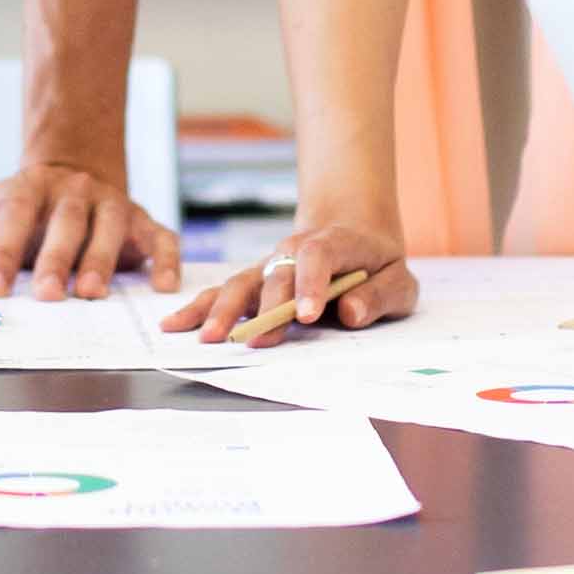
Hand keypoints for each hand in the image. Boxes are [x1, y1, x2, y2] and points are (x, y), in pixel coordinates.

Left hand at [0, 160, 182, 300]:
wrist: (69, 174)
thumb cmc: (11, 210)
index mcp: (29, 188)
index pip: (14, 215)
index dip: (2, 251)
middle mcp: (74, 192)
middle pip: (65, 221)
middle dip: (55, 258)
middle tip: (46, 295)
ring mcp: (112, 205)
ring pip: (110, 227)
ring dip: (102, 259)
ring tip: (92, 293)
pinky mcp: (143, 223)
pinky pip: (160, 238)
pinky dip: (165, 259)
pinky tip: (162, 285)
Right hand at [164, 215, 415, 344]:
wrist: (353, 234)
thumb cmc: (377, 265)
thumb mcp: (399, 280)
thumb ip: (379, 296)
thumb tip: (349, 312)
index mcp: (334, 245)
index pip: (318, 257)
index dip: (311, 285)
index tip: (307, 316)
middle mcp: (294, 252)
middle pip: (274, 273)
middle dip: (263, 308)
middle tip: (252, 340)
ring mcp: (269, 267)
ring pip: (241, 283)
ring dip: (222, 310)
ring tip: (207, 338)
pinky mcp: (254, 284)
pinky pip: (224, 293)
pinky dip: (199, 307)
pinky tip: (174, 324)